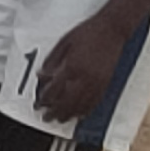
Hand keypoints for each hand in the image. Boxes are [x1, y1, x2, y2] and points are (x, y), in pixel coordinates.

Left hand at [35, 4, 132, 121]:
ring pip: (81, 106)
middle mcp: (84, 78)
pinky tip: (79, 115)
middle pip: (67, 102)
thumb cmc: (87, 33)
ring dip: (69, 115)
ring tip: (60, 120)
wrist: (111, 31)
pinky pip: (94, 103)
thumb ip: (52, 60)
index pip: (55, 89)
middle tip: (46, 117)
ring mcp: (96, 84)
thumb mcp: (64, 42)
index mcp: (72, 66)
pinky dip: (85, 112)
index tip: (38, 104)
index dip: (45, 99)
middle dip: (55, 112)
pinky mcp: (105, 85)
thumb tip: (42, 74)